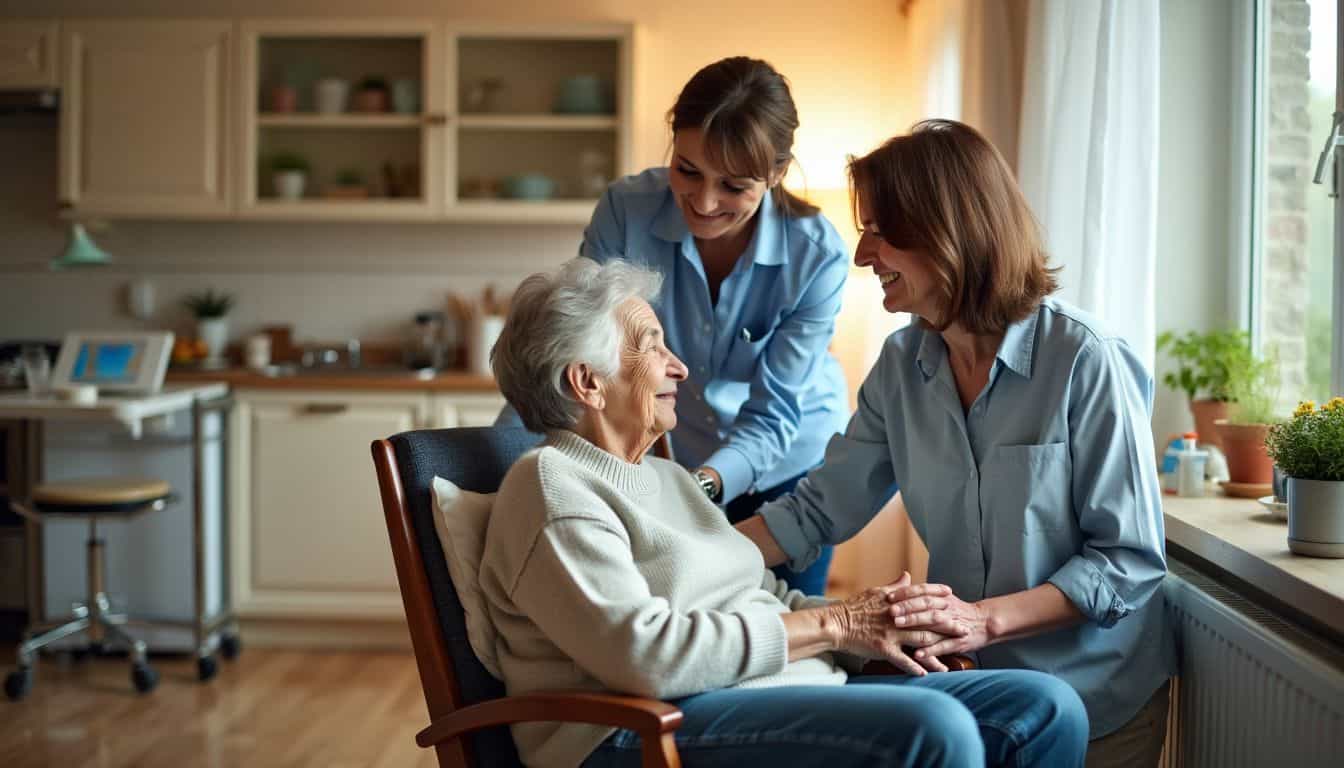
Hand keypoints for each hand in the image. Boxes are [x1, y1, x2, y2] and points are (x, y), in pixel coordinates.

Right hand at [827, 572, 966, 674]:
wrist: (836, 623)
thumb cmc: (854, 607)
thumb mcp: (875, 592)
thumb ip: (895, 586)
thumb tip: (908, 576)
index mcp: (895, 601)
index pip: (920, 594)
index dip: (936, 594)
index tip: (951, 595)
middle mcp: (896, 616)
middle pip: (927, 620)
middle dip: (948, 626)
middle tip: (964, 630)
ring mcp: (891, 633)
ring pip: (920, 641)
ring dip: (938, 651)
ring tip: (952, 658)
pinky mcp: (883, 648)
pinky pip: (902, 660)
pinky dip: (915, 666)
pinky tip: (926, 673)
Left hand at [888, 584, 990, 657]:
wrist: (985, 622)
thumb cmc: (958, 611)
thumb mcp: (943, 599)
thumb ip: (923, 594)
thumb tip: (899, 586)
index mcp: (942, 597)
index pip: (923, 591)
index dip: (906, 593)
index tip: (888, 597)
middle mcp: (947, 608)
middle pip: (926, 604)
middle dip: (907, 607)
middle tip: (890, 611)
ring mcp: (954, 624)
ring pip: (934, 621)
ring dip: (916, 622)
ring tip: (898, 626)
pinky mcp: (959, 642)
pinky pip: (944, 646)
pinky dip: (931, 650)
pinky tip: (917, 654)